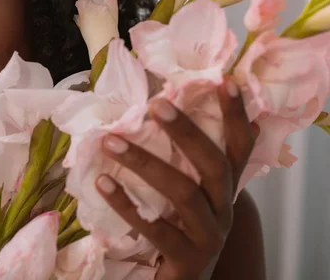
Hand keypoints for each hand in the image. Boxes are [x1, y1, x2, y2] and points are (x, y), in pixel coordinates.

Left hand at [96, 78, 256, 279]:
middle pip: (214, 166)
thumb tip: (156, 107)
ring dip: (145, 163)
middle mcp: (224, 207)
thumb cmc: (182, 225)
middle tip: (155, 105)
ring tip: (110, 141)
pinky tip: (102, 182)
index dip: (236, 115)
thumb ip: (182, 159)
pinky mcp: (188, 258)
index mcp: (225, 186)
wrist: (185, 278)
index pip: (240, 145)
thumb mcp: (189, 190)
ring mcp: (209, 235)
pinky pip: (156, 229)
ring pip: (184, 195)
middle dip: (186, 132)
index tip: (224, 81)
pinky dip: (127, 204)